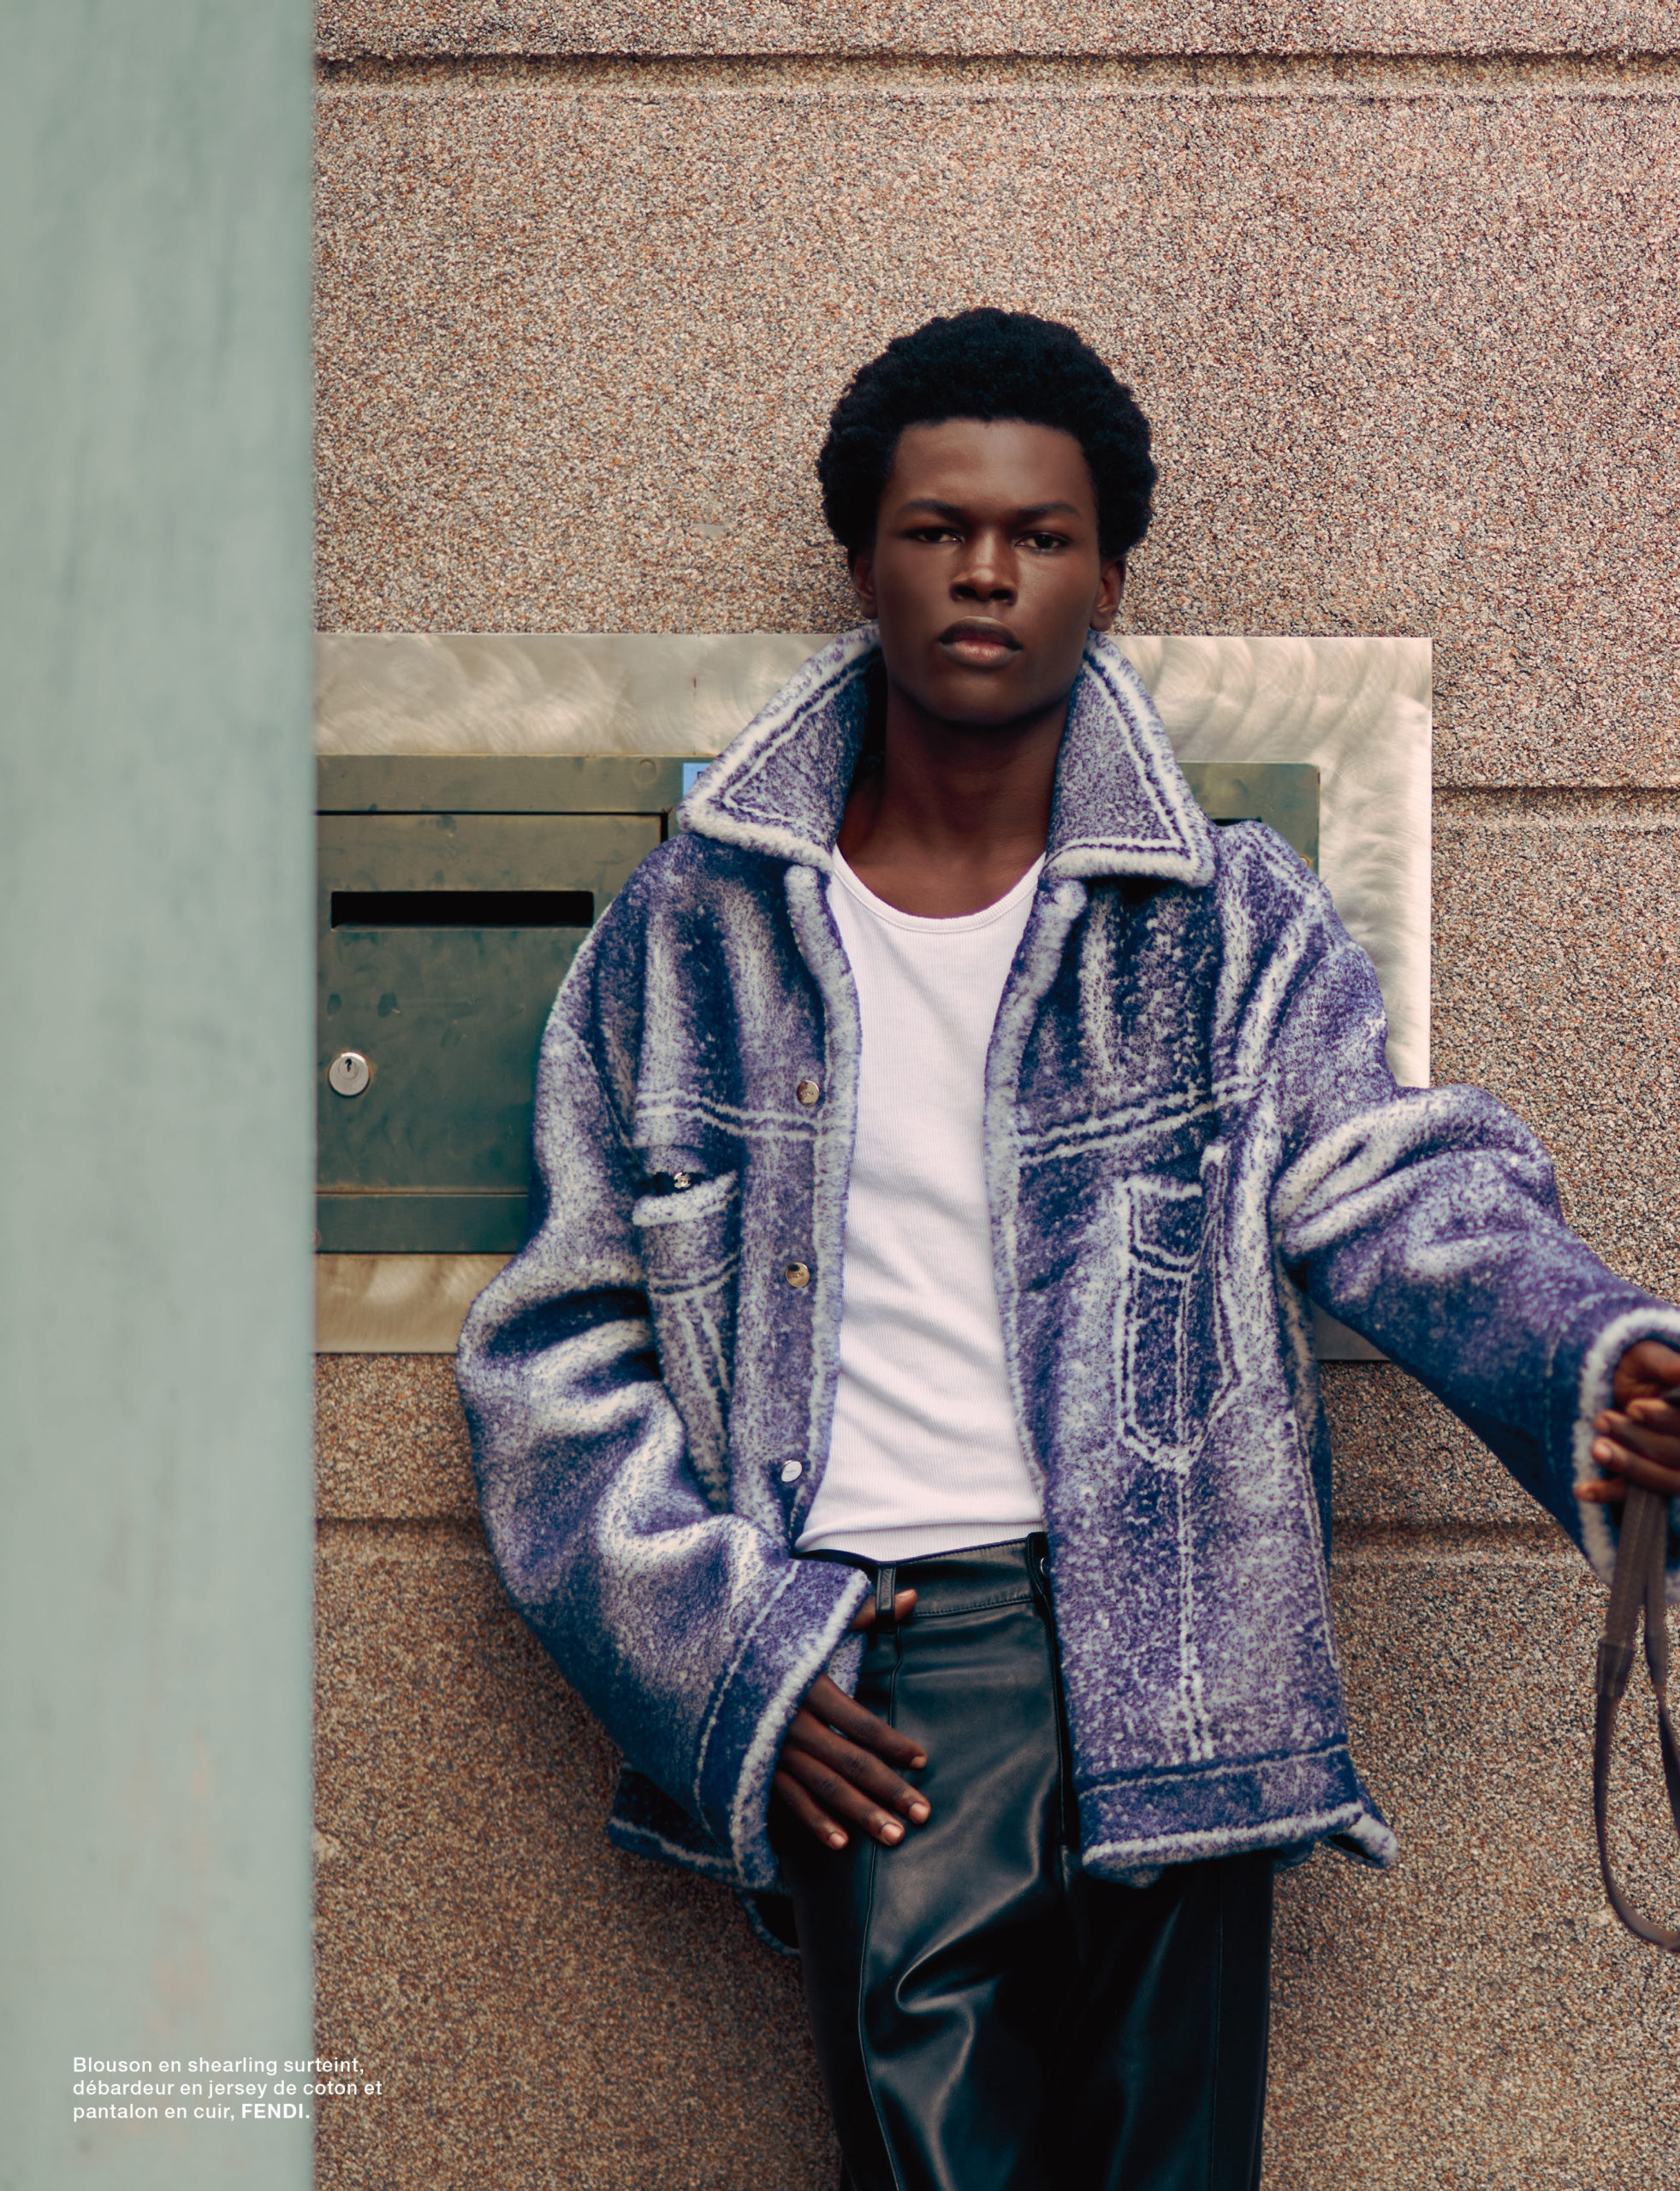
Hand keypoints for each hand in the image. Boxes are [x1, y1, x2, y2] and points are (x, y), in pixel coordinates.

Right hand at [773, 1590, 931, 1850]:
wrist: (693, 1651)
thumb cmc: (763, 1632)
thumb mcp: (811, 1615)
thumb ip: (864, 1613)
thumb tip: (915, 1597)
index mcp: (807, 1684)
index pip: (861, 1723)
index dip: (894, 1743)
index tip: (922, 1760)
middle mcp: (791, 1721)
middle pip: (849, 1761)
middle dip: (887, 1790)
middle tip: (923, 1814)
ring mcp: (770, 1747)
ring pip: (823, 1787)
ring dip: (859, 1814)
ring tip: (895, 1837)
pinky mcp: (753, 1764)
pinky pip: (787, 1799)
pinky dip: (813, 1822)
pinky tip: (841, 1843)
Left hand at [1581, 1338, 1679, 1505]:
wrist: (1603, 1377)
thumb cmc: (1631, 1363)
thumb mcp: (1647, 1356)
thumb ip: (1666, 1364)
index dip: (1665, 1420)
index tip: (1634, 1408)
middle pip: (1677, 1454)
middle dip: (1638, 1439)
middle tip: (1603, 1419)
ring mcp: (1670, 1465)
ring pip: (1662, 1479)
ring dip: (1627, 1465)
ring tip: (1596, 1448)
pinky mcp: (1643, 1480)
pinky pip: (1632, 1495)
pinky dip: (1607, 1493)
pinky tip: (1582, 1490)